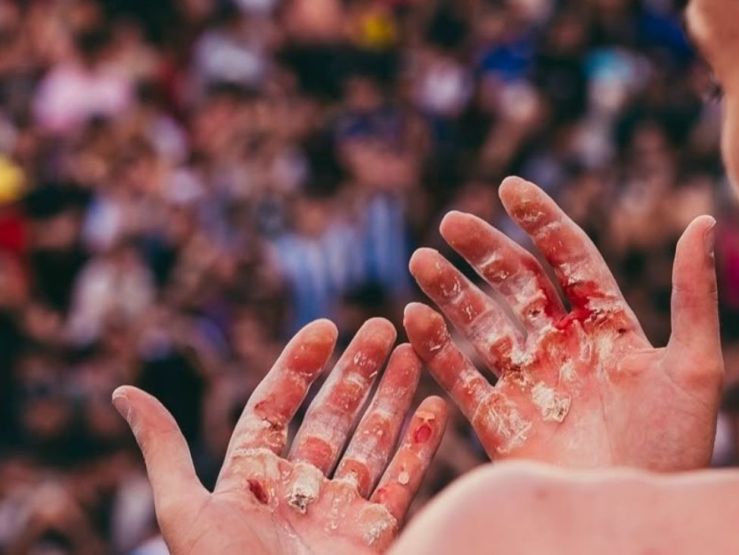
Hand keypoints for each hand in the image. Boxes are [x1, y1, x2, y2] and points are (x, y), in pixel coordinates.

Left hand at [113, 319, 447, 553]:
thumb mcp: (185, 511)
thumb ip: (165, 450)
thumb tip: (123, 390)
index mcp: (252, 479)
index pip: (276, 407)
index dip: (299, 366)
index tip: (327, 327)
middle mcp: (298, 490)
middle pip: (332, 416)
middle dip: (358, 372)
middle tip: (385, 328)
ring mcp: (339, 512)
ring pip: (372, 441)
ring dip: (394, 397)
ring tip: (416, 353)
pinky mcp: (374, 536)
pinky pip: (403, 482)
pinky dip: (422, 445)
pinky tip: (436, 408)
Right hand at [404, 177, 721, 470]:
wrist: (635, 513)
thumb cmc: (677, 448)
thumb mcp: (695, 367)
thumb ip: (694, 295)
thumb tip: (702, 220)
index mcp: (608, 327)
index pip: (570, 259)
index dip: (541, 222)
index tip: (510, 188)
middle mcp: (564, 347)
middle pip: (518, 284)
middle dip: (486, 250)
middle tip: (453, 222)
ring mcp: (530, 383)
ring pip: (483, 323)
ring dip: (452, 291)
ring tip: (422, 260)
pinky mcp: (503, 422)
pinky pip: (463, 377)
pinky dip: (437, 349)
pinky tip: (414, 319)